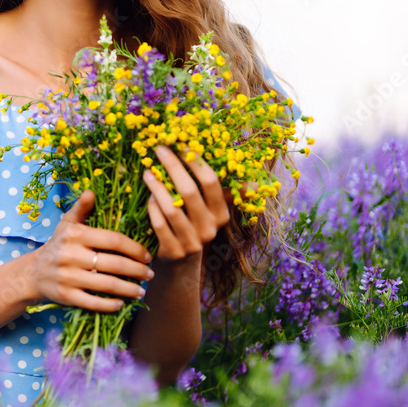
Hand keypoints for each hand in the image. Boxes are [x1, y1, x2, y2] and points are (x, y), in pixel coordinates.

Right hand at [28, 189, 153, 312]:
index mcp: (75, 235)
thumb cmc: (58, 245)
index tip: (147, 256)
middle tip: (150, 274)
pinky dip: (110, 305)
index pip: (113, 240)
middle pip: (114, 264)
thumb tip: (91, 191)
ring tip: (142, 291)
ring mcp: (68, 277)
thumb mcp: (67, 224)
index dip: (135, 248)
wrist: (33, 273)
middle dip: (137, 271)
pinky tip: (122, 303)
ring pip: (107, 285)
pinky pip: (93, 302)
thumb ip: (81, 209)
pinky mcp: (66, 296)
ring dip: (129, 290)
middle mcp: (71, 255)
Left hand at [142, 145, 229, 263]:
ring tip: (148, 173)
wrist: (182, 262)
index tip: (183, 144)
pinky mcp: (174, 251)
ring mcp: (192, 241)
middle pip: (190, 192)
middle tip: (160, 150)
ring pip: (172, 209)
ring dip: (158, 188)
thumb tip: (258, 183)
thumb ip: (228, 194)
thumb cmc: (196, 224)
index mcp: (222, 213)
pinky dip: (153, 209)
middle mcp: (210, 228)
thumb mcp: (213, 211)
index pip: (211, 183)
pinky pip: (160, 225)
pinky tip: (149, 198)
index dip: (196, 162)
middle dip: (174, 167)